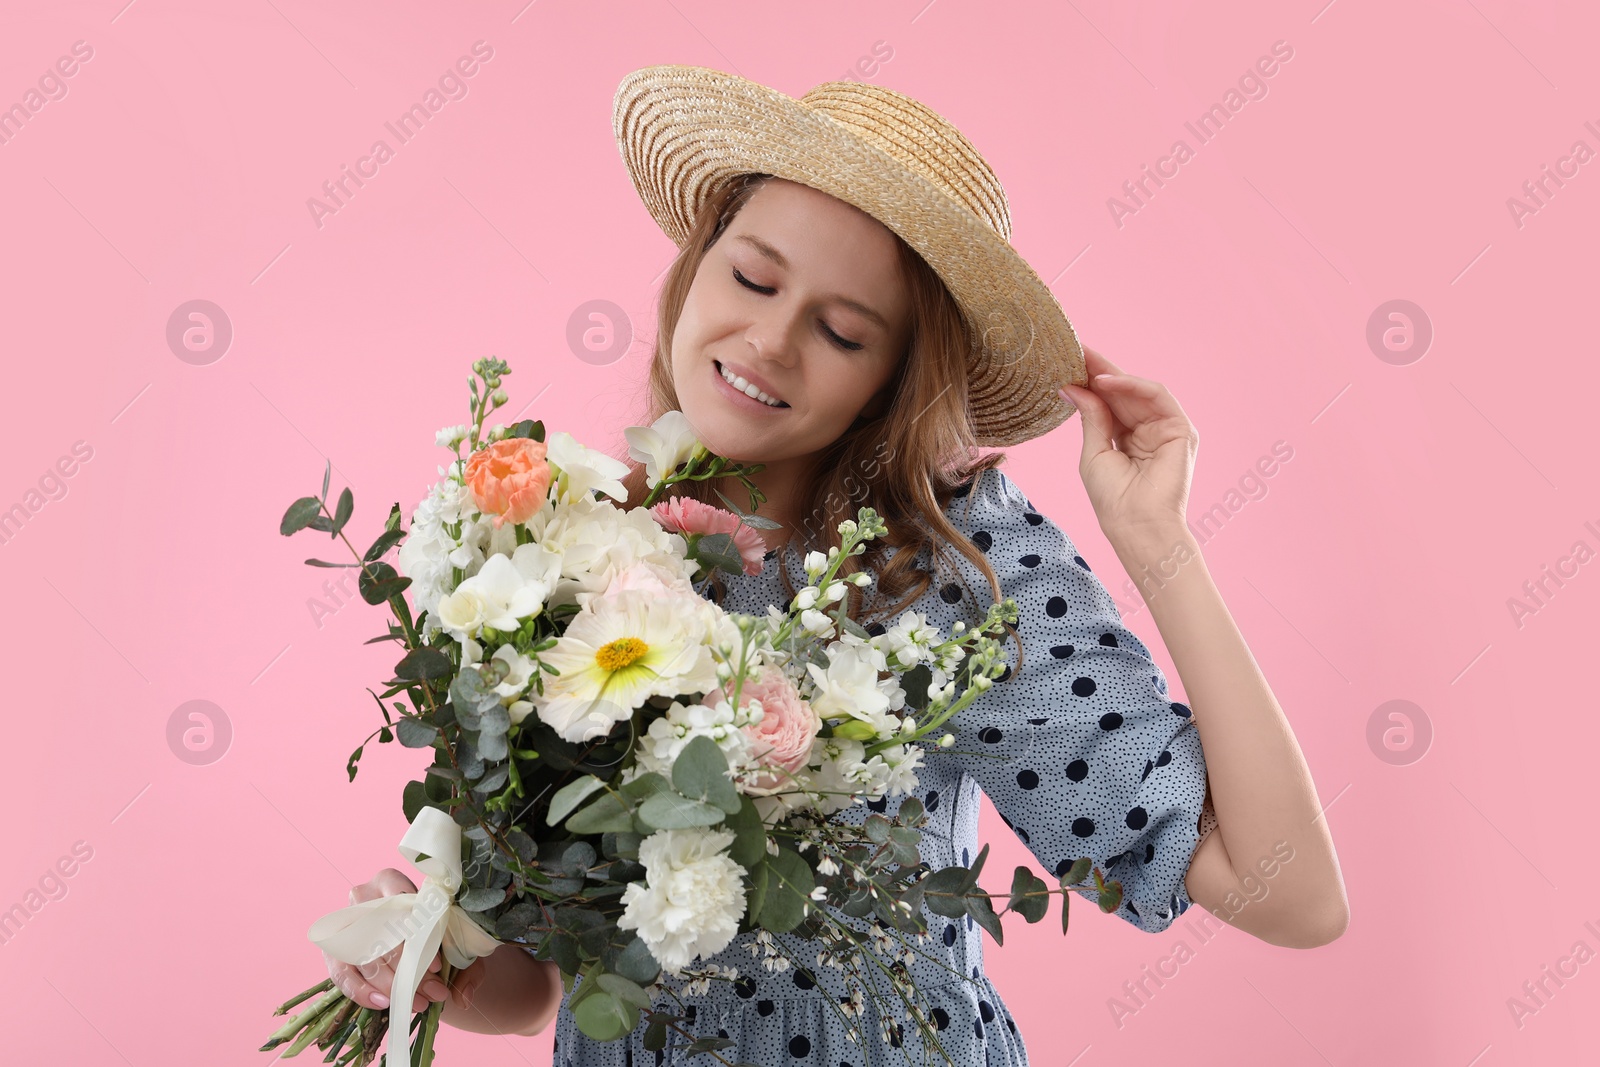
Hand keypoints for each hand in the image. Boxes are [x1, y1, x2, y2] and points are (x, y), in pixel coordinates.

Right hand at [323, 868, 489, 1013]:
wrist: (403, 931)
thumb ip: (465, 962)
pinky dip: (362, 992)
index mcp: (391, 880)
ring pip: (364, 958)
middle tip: (434, 992)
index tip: (437, 966)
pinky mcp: (333, 950)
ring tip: (417, 1003)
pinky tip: (385, 1003)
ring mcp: (343, 924)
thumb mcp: (452, 936)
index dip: (420, 937)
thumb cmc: (430, 929)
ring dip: (391, 985)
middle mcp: (363, 897)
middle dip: (410, 971)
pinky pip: (342, 974)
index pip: (403, 907)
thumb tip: (464, 996)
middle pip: (383, 936)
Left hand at [1058, 344, 1197, 542]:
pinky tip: (1105, 381)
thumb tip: (1071, 387)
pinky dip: (1132, 385)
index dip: (1089, 380)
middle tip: (1072, 348)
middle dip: (1097, 369)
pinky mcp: (1181, 428)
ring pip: (1138, 390)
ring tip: (1083, 361)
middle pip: (1122, 391)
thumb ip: (1091, 417)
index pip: (1108, 401)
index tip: (1065, 359)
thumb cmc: (1113, 499)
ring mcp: (1166, 428)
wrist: (1136, 526)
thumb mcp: (1094, 452)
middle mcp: (1148, 429)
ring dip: (1111, 373)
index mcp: (1126, 437)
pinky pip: (1157, 396)